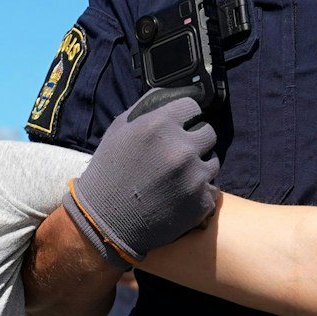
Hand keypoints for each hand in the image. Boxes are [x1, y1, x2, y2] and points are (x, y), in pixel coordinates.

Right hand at [65, 94, 219, 267]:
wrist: (104, 221)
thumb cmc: (109, 172)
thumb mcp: (118, 130)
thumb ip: (147, 107)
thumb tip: (172, 94)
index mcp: (159, 125)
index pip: (192, 106)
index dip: (185, 116)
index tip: (179, 126)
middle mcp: (181, 148)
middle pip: (208, 133)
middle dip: (194, 141)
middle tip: (176, 155)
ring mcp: (194, 177)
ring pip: (212, 162)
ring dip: (198, 168)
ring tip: (174, 179)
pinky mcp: (202, 202)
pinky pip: (211, 189)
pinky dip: (198, 193)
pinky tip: (177, 197)